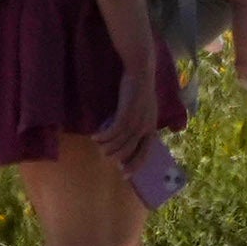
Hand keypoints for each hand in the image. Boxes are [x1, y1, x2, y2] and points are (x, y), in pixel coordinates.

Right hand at [96, 41, 167, 155]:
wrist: (140, 70)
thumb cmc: (138, 91)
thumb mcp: (141, 110)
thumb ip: (135, 125)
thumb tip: (123, 142)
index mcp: (152, 125)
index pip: (146, 150)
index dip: (136, 163)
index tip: (125, 175)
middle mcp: (147, 124)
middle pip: (131, 148)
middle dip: (119, 157)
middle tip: (107, 160)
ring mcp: (138, 117)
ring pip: (121, 141)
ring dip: (108, 146)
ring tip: (99, 147)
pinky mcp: (128, 110)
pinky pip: (114, 130)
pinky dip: (104, 136)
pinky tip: (95, 136)